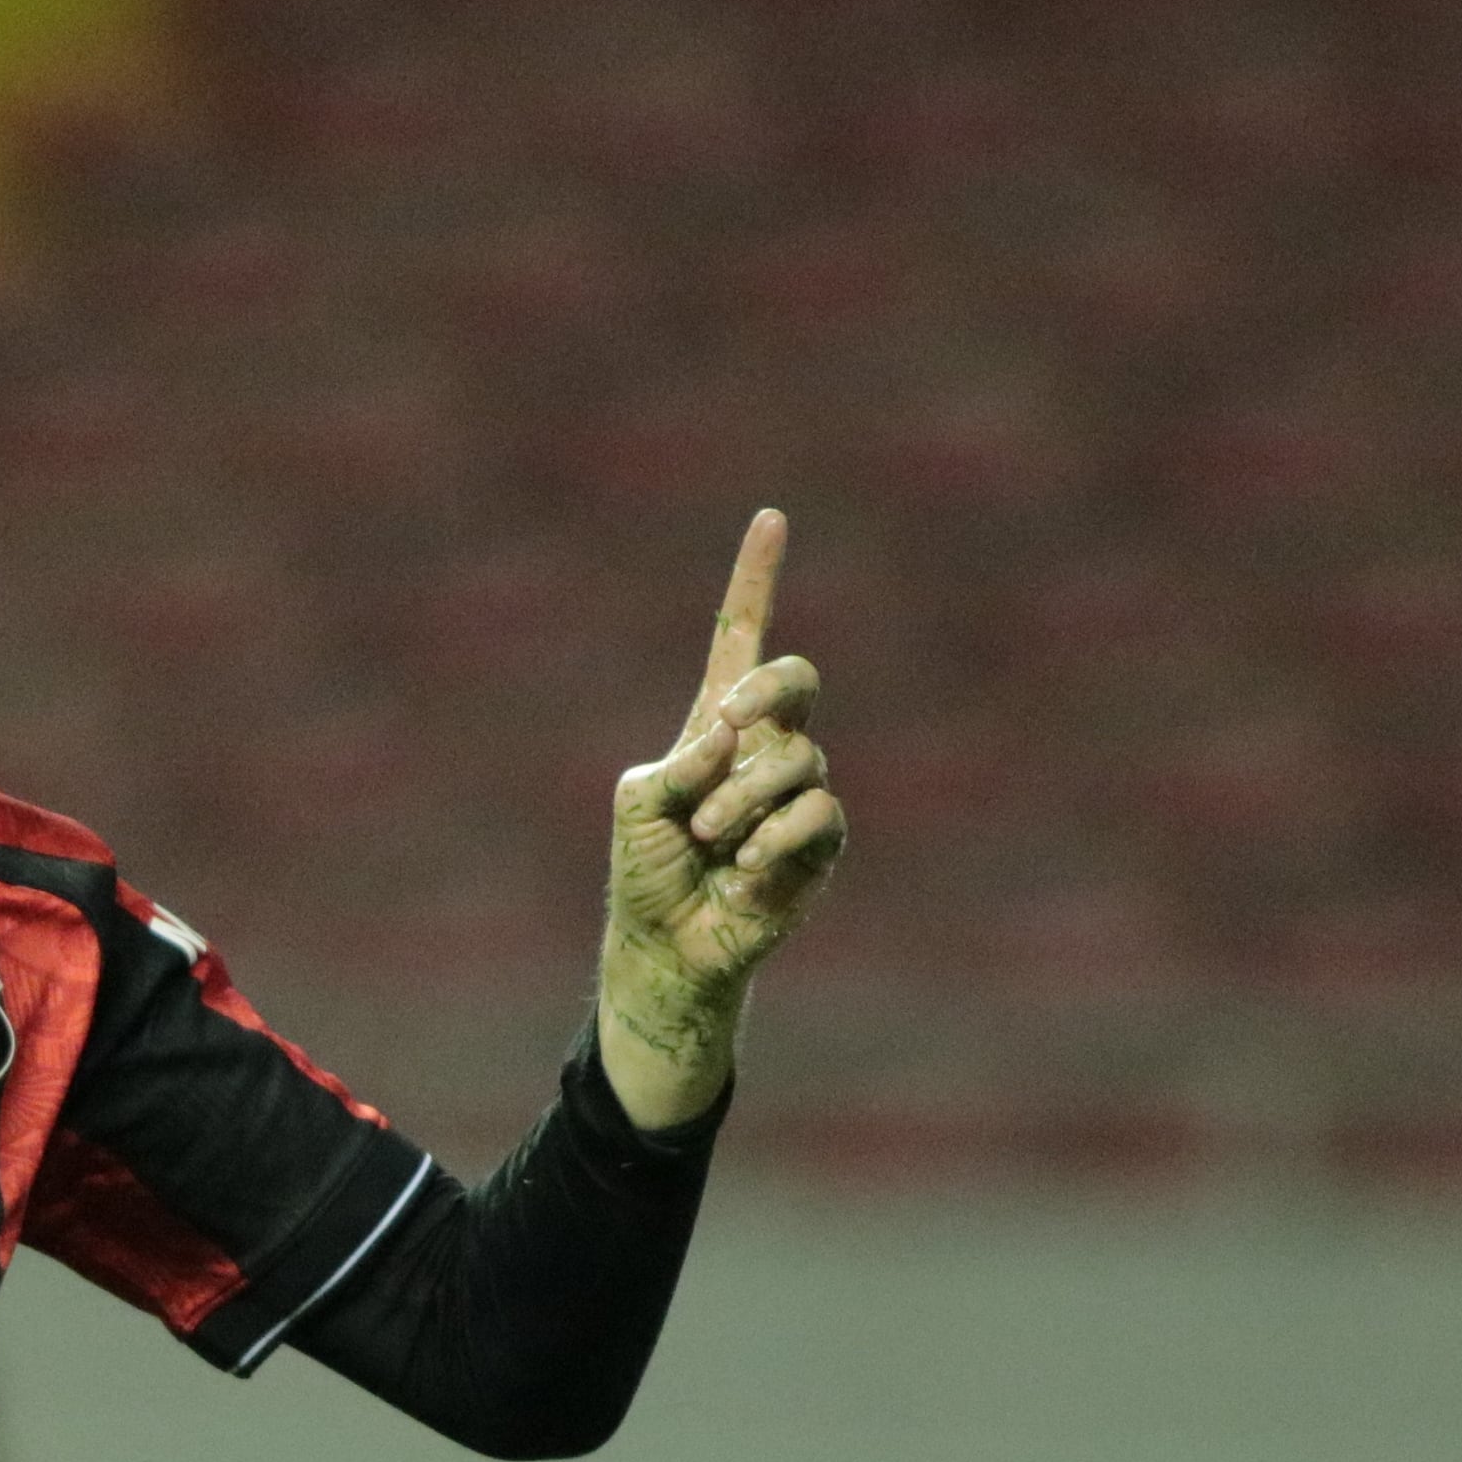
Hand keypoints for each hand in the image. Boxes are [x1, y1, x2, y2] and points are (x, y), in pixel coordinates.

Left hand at [598, 509, 843, 1126]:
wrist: (669, 943)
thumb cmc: (647, 870)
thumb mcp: (639, 804)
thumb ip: (680, 762)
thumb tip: (736, 739)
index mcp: (715, 723)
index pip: (740, 638)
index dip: (757, 580)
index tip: (771, 518)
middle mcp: (765, 747)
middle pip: (797, 679)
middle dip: (769, 689)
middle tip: (729, 720)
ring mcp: (798, 792)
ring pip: (800, 757)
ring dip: (745, 797)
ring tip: (714, 838)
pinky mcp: (821, 842)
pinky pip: (819, 811)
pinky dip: (777, 834)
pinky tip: (747, 864)